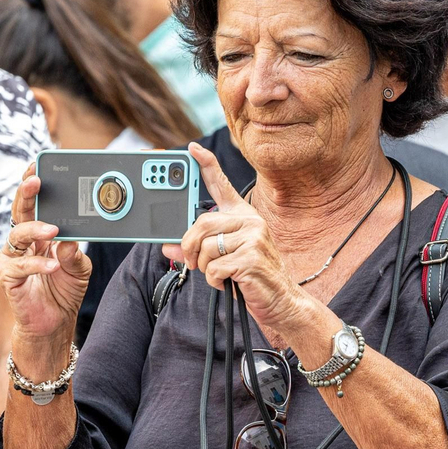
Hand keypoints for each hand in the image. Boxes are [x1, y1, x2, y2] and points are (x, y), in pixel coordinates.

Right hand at [0, 163, 92, 342]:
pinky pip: (21, 266)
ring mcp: (13, 258)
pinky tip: (52, 265)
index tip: (38, 166)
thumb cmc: (64, 291)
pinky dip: (38, 264)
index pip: (33, 204)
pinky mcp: (9, 277)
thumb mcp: (80, 269)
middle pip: (19, 211)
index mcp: (38, 233)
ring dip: (35, 229)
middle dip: (26, 193)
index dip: (32, 185)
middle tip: (36, 181)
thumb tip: (70, 241)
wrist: (54, 323)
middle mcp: (22, 242)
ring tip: (54, 230)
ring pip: (17, 235)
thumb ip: (76, 254)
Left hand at [162, 143, 305, 333]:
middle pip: (202, 222)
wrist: (280, 300)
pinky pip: (215, 267)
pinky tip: (227, 282)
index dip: (206, 164)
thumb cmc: (251, 277)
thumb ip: (197, 248)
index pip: (222, 184)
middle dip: (190, 246)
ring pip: (206, 247)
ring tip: (219, 274)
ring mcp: (253, 238)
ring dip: (204, 267)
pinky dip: (214, 280)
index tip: (193, 148)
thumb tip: (167, 246)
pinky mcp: (251, 257)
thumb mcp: (222, 258)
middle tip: (193, 262)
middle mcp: (250, 221)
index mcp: (243, 216)